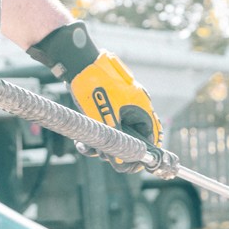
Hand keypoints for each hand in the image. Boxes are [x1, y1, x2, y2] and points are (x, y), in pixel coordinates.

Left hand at [28, 22, 161, 162]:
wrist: (78, 62)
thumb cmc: (94, 85)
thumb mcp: (105, 117)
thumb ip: (115, 139)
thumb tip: (120, 162)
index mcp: (141, 109)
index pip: (151, 138)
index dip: (141, 154)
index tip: (129, 166)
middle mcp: (134, 108)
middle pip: (132, 139)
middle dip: (117, 150)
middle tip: (103, 155)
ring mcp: (120, 107)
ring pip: (117, 135)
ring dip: (103, 145)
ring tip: (87, 147)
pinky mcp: (107, 106)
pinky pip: (106, 127)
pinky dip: (96, 135)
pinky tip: (82, 142)